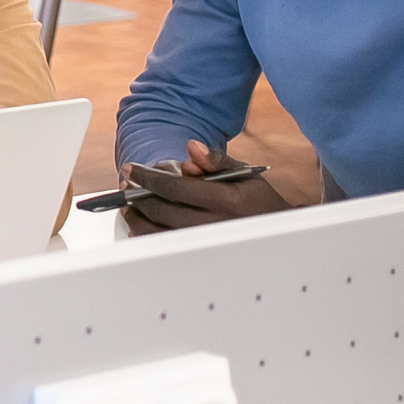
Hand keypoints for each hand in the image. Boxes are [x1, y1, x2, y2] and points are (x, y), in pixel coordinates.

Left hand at [118, 142, 292, 233]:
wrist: (276, 231)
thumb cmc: (257, 199)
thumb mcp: (244, 172)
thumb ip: (215, 159)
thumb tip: (191, 148)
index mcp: (225, 200)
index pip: (175, 188)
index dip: (148, 177)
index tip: (131, 169)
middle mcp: (215, 223)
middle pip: (163, 210)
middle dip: (139, 195)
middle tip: (127, 184)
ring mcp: (208, 242)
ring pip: (162, 231)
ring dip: (139, 216)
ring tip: (128, 203)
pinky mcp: (203, 255)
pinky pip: (168, 247)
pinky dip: (149, 236)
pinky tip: (138, 225)